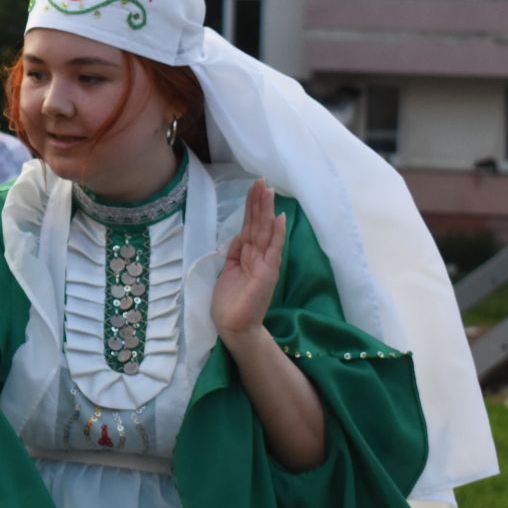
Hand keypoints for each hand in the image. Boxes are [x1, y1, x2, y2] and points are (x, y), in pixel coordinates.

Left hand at [211, 179, 285, 341]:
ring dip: (267, 211)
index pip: (250, 225)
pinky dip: (276, 234)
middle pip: (259, 223)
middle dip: (259, 202)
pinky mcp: (267, 273)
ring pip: (265, 231)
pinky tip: (279, 218)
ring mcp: (265, 263)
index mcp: (248, 254)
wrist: (234, 326)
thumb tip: (238, 234)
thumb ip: (234, 252)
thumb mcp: (228, 269)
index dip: (251, 206)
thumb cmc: (229, 301)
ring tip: (269, 191)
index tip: (253, 186)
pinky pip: (273, 250)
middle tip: (261, 180)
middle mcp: (259, 255)